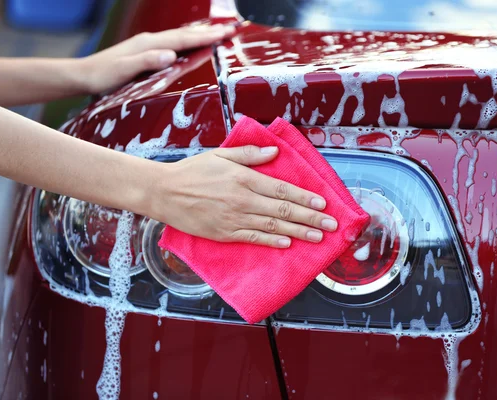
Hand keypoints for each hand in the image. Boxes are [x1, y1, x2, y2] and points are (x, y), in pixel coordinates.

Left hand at [78, 24, 234, 93]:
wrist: (82, 75)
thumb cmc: (102, 77)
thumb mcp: (124, 71)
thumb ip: (147, 61)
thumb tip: (170, 54)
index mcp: (149, 44)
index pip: (183, 39)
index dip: (205, 37)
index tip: (225, 33)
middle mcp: (149, 40)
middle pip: (185, 34)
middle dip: (209, 31)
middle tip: (231, 28)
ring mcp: (147, 44)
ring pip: (179, 36)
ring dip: (200, 34)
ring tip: (218, 32)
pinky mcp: (144, 51)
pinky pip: (173, 42)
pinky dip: (187, 40)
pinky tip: (190, 42)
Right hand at [154, 146, 338, 247]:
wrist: (164, 193)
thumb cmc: (193, 171)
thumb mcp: (221, 155)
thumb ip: (249, 154)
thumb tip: (275, 152)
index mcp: (244, 178)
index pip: (282, 189)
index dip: (305, 197)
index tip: (323, 203)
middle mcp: (243, 199)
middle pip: (283, 209)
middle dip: (311, 217)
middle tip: (332, 224)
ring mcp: (234, 218)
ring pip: (273, 225)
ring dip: (299, 231)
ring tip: (319, 236)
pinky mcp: (225, 233)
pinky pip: (253, 238)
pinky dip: (272, 241)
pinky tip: (288, 243)